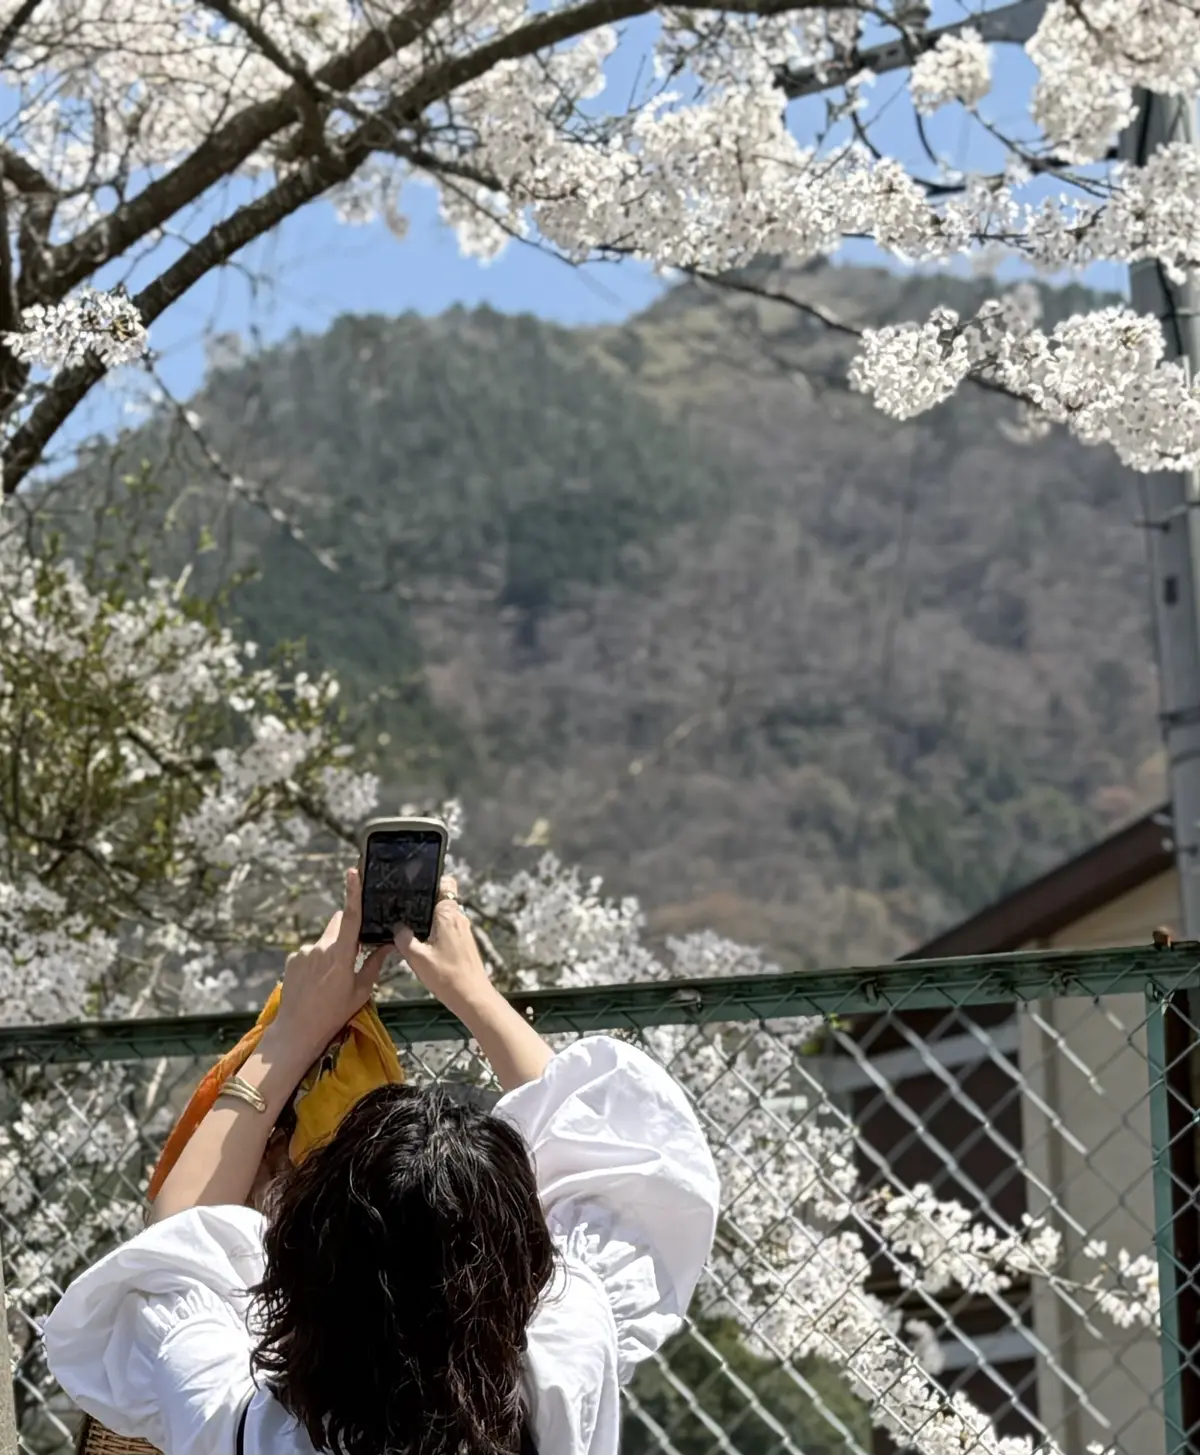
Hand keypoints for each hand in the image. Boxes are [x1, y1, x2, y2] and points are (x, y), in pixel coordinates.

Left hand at [269, 867, 379, 1064]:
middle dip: (347, 932)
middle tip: (352, 955)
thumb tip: (387, 946)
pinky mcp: (293, 958)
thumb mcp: (361, 991)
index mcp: (341, 954)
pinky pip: (310, 951)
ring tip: (330, 978)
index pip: (350, 917)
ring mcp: (304, 952)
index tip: (353, 872)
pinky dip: (317, 960)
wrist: (298, 1029)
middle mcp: (321, 947)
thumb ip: (374, 965)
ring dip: (331, 950)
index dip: (352, 892)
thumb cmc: (334, 1013)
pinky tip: (316, 981)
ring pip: (325, 940)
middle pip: (338, 925)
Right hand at [393, 876, 489, 1007]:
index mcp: (448, 913)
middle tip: (401, 906)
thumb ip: (404, 938)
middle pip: (440, 897)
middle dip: (422, 900)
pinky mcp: (463, 941)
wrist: (473, 998)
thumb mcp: (417, 958)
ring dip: (427, 917)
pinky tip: (420, 941)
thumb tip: (397, 927)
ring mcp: (463, 929)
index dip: (429, 880)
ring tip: (406, 924)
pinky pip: (446, 926)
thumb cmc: (447, 976)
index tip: (411, 884)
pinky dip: (433, 929)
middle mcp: (458, 916)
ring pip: (442, 913)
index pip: (444, 882)